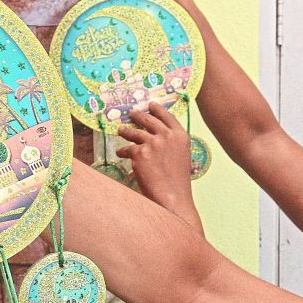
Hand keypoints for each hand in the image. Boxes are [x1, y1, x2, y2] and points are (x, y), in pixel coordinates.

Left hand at [116, 107, 201, 230]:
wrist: (173, 197)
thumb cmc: (178, 182)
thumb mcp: (182, 156)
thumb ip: (172, 144)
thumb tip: (158, 136)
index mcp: (181, 136)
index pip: (167, 116)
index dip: (157, 109)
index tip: (150, 105)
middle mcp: (167, 136)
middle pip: (148, 120)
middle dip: (138, 116)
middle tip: (132, 114)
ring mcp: (153, 144)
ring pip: (134, 132)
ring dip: (126, 131)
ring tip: (121, 130)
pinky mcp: (139, 153)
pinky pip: (127, 149)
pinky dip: (122, 151)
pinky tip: (120, 152)